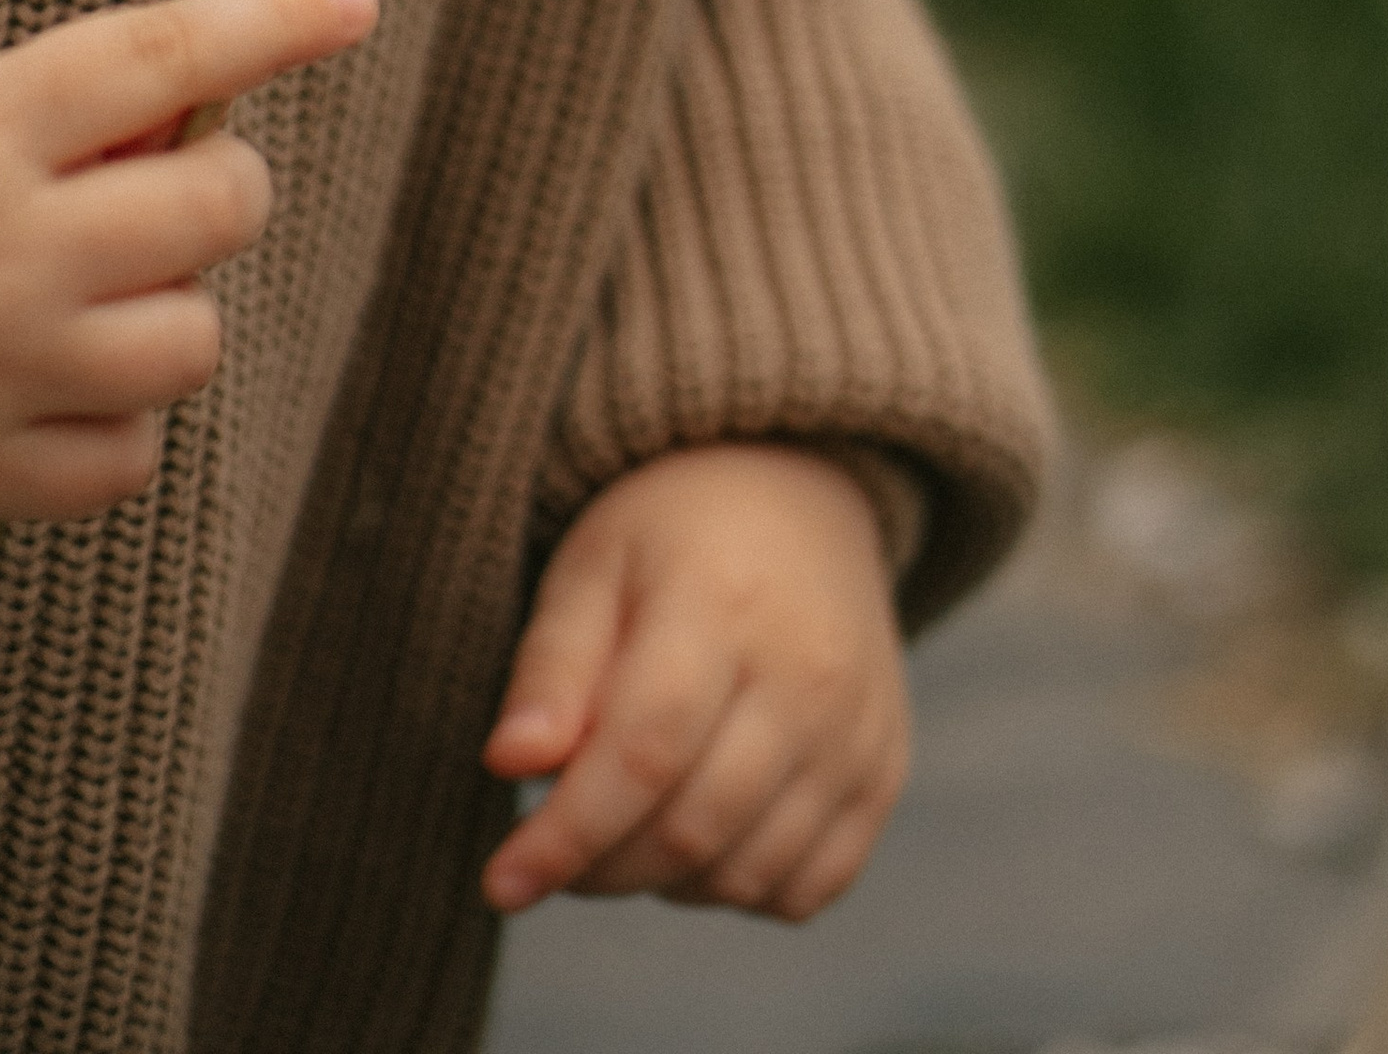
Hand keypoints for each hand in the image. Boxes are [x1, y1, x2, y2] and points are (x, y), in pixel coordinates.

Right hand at [0, 0, 376, 517]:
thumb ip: (49, 110)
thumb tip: (189, 134)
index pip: (160, 61)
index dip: (272, 24)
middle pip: (208, 211)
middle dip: (219, 179)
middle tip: (168, 174)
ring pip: (188, 344)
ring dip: (172, 301)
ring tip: (94, 282)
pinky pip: (121, 462)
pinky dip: (120, 418)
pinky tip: (64, 374)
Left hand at [480, 444, 909, 921]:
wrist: (800, 495)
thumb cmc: (672, 533)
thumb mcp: (593, 565)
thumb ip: (551, 666)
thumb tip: (508, 764)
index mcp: (722, 604)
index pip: (642, 755)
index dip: (567, 835)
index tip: (503, 881)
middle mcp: (808, 674)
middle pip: (691, 827)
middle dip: (601, 867)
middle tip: (553, 848)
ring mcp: (857, 729)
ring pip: (747, 873)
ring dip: (664, 883)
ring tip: (625, 828)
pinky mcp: (884, 769)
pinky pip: (810, 887)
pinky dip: (741, 892)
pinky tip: (701, 840)